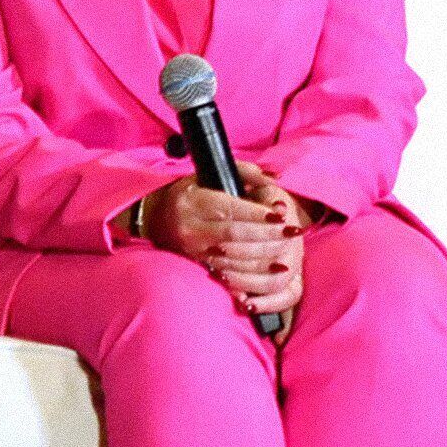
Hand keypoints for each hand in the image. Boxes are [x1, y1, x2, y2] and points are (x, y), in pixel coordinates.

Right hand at [144, 166, 304, 333]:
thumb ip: (245, 172)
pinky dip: (249, 273)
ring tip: (285, 255)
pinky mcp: (197, 263)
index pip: (230, 209)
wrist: (155, 218)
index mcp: (193, 202)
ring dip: (262, 258)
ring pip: (232, 257)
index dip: (258, 214)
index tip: (281, 215)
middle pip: (234, 234)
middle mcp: (191, 227)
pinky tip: (268, 271)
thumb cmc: (190, 193)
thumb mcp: (210, 175)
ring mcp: (193, 249)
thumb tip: (274, 177)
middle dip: (267, 235)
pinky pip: (226, 272)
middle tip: (291, 233)